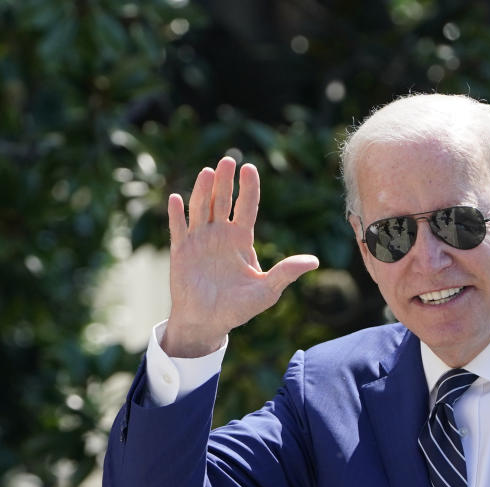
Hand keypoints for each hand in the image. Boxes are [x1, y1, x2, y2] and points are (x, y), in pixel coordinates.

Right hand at [163, 156, 318, 356]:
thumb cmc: (239, 308)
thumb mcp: (267, 290)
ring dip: (203, 191)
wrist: (210, 322)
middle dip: (226, 182)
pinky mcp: (181, 252)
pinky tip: (175, 198)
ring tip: (208, 172)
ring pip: (201, 209)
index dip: (248, 188)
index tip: (250, 168)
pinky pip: (178, 229)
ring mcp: (199, 241)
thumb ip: (286, 273)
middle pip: (223, 201)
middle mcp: (220, 235)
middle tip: (228, 161)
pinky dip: (177, 214)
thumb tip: (314, 261)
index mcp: (241, 240)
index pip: (246, 207)